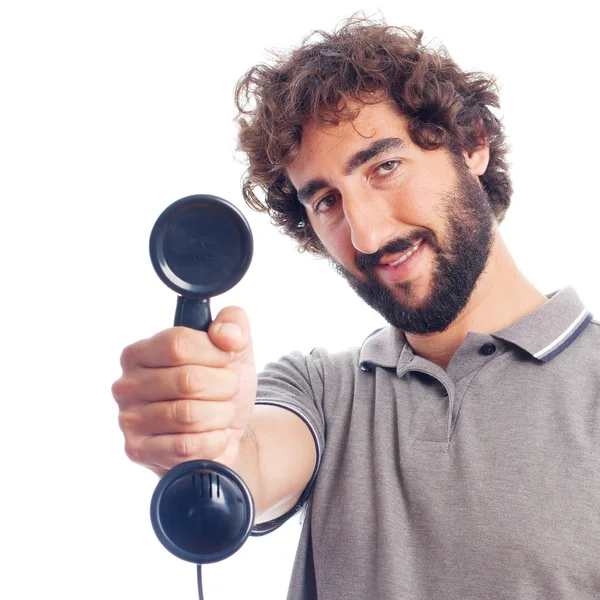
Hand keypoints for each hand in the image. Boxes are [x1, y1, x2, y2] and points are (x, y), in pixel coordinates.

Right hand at [112, 307, 256, 476]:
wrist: (225, 432)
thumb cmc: (220, 385)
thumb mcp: (235, 347)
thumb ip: (234, 323)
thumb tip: (227, 335)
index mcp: (140, 352)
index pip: (178, 343)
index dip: (213, 352)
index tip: (227, 358)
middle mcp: (127, 384)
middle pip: (187, 380)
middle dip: (224, 386)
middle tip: (228, 390)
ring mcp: (129, 420)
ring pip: (189, 415)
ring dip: (221, 414)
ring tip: (221, 413)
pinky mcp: (139, 451)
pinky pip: (186, 446)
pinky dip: (213, 441)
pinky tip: (214, 436)